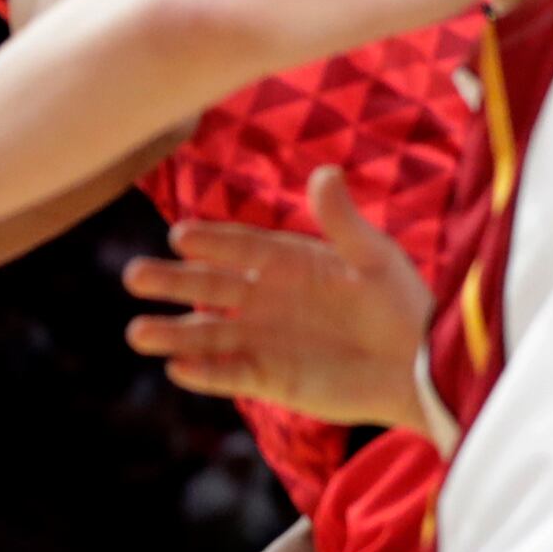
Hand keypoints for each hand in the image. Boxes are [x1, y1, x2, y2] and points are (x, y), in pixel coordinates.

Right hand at [120, 166, 434, 430]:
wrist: (419, 366)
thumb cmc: (401, 304)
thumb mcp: (374, 256)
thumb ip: (342, 220)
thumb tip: (323, 173)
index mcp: (290, 262)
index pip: (241, 246)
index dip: (212, 241)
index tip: (180, 235)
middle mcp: (268, 299)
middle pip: (211, 287)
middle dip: (173, 282)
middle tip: (133, 276)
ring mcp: (265, 340)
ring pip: (210, 335)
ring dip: (174, 334)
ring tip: (137, 332)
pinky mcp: (271, 379)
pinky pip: (230, 374)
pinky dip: (205, 374)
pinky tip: (177, 368)